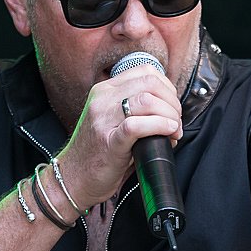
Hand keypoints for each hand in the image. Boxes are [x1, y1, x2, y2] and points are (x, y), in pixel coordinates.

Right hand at [57, 64, 183, 207]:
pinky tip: (168, 133)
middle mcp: (102, 100)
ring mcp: (103, 119)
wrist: (74, 178)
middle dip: (172, 101)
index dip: (167, 87)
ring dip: (170, 115)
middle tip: (176, 120)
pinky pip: (138, 125)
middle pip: (150, 83)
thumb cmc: (99, 152)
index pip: (145, 72)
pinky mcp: (109, 141)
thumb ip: (135, 107)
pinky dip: (160, 126)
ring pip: (147, 100)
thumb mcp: (113, 119)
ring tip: (174, 130)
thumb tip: (170, 108)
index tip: (172, 106)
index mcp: (104, 90)